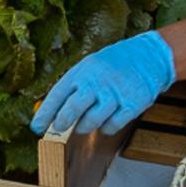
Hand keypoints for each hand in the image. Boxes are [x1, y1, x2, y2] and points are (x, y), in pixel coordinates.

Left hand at [30, 31, 174, 136]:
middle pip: (73, 108)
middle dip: (62, 123)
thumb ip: (73, 87)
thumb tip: (53, 112)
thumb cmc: (113, 65)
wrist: (148, 56)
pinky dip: (106, 128)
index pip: (58, 94)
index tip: (37, 127)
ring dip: (84, 127)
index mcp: (83, 71)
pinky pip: (112, 125)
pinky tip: (106, 122)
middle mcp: (97, 81)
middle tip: (58, 130)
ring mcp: (115, 93)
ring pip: (92, 121)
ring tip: (84, 125)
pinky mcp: (132, 104)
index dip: (45, 113)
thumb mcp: (89, 67)